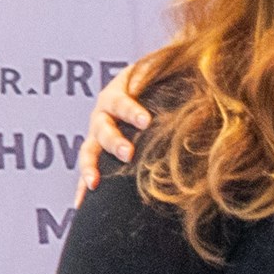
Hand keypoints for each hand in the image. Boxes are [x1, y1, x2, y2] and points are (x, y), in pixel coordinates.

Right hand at [74, 68, 150, 204]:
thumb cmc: (154, 78)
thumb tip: (192, 74)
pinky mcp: (96, 154)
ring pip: (88, 151)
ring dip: (90, 167)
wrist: (142, 87)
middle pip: (102, 128)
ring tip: (94, 183)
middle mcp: (102, 115)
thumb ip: (162, 71)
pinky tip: (81, 204)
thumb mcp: (158, 68)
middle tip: (129, 153)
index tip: (146, 121)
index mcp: (115, 93)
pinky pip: (86, 171)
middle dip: (114, 142)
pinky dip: (82, 187)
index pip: (120, 101)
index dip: (132, 111)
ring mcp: (96, 135)